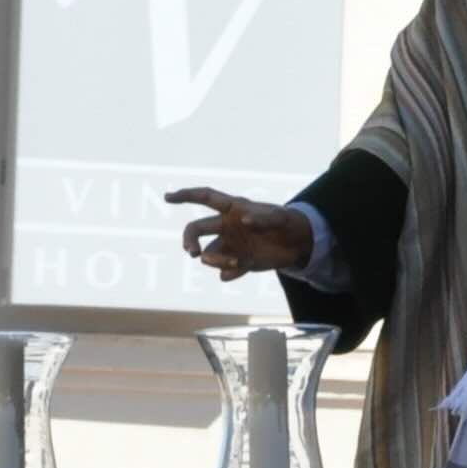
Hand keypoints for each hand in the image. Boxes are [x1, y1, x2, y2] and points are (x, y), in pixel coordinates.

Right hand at [168, 188, 311, 280]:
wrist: (298, 245)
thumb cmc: (287, 223)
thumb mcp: (280, 217)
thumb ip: (263, 218)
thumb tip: (244, 221)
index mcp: (232, 209)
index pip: (205, 197)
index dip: (186, 195)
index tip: (168, 197)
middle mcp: (226, 227)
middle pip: (195, 229)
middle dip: (188, 240)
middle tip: (192, 252)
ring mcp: (229, 245)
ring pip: (208, 255)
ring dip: (217, 261)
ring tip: (237, 262)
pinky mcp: (237, 263)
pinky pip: (224, 272)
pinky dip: (230, 272)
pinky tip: (245, 267)